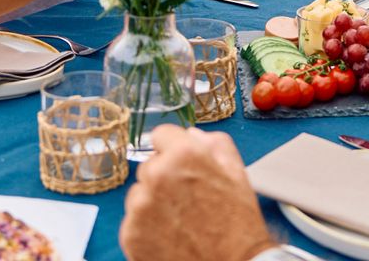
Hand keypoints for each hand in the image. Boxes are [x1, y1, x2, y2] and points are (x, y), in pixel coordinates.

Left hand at [121, 126, 274, 260]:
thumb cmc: (238, 224)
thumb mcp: (236, 172)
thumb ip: (214, 144)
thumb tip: (192, 135)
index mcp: (185, 154)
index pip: (161, 135)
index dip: (173, 148)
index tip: (178, 162)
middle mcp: (158, 175)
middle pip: (150, 165)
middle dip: (164, 177)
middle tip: (186, 198)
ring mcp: (141, 206)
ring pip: (139, 193)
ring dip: (153, 202)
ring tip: (180, 220)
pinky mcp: (130, 233)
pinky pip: (133, 220)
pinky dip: (146, 227)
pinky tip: (170, 234)